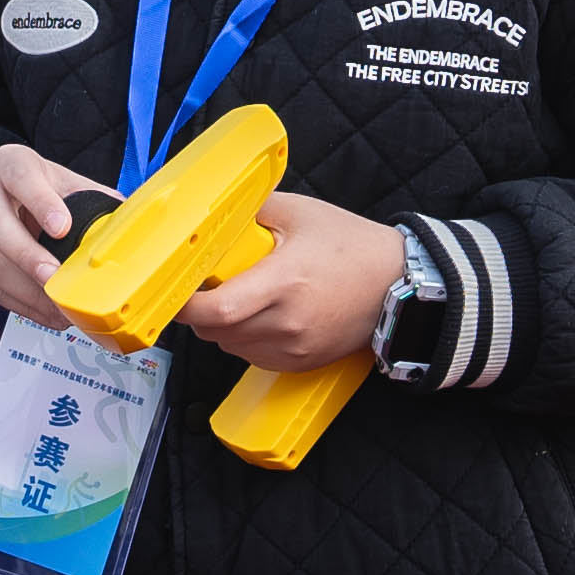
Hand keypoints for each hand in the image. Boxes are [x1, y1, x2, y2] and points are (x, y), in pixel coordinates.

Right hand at [0, 146, 118, 330]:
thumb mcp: (59, 180)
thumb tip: (128, 224)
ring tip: (59, 307)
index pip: (22, 178)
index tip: (63, 227)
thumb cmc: (35, 189)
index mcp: (10, 165)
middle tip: (55, 278)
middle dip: (28, 256)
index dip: (42, 203)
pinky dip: (21, 305)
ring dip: (26, 291)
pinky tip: (47, 314)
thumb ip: (90, 197)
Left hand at [174, 193, 404, 371]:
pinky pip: (254, 357)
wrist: (398, 285)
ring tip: (239, 296)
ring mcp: (294, 349)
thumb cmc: (352, 246)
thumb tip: (213, 214)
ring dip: (222, 326)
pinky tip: (260, 315)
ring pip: (231, 346)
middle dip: (201, 312)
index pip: (218, 309)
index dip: (187, 305)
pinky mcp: (300, 364)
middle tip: (206, 287)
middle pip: (217, 331)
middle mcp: (287, 323)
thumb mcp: (301, 213)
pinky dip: (245, 339)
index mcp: (284, 282)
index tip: (176, 290)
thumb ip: (253, 210)